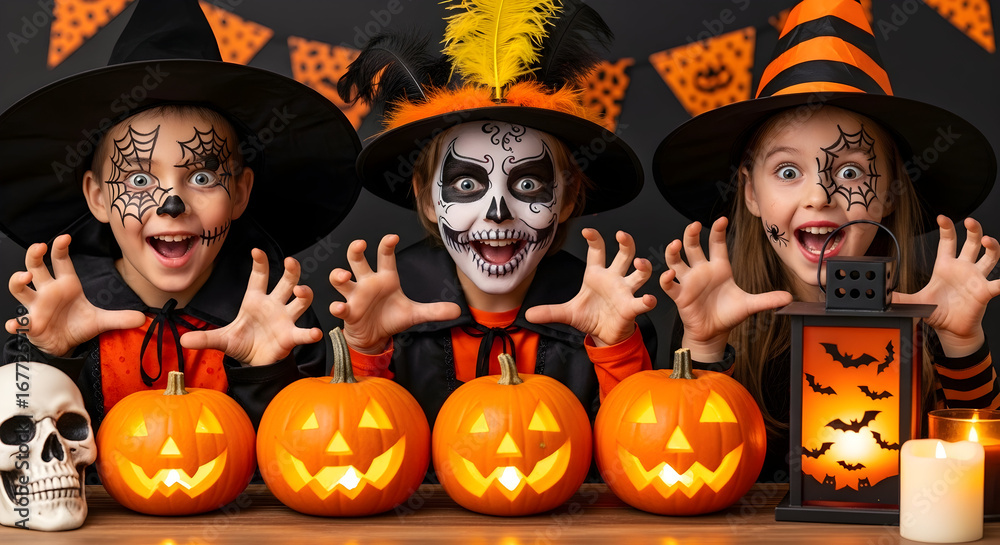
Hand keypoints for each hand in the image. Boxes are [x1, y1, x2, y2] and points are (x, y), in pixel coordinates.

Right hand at [5, 234, 145, 356]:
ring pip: (19, 288)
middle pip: (35, 267)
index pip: (61, 261)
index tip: (64, 237)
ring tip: (25, 277)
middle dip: (34, 256)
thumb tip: (142, 318)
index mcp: (66, 285)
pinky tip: (17, 324)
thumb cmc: (78, 325)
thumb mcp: (102, 320)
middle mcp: (48, 291)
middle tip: (38, 247)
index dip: (60, 248)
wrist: (66, 344)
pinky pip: (19, 322)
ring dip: (18, 281)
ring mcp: (37, 306)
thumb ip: (120, 317)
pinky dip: (16, 323)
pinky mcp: (31, 324)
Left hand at [180, 249, 322, 365]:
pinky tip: (315, 333)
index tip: (257, 251)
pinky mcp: (291, 336)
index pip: (259, 277)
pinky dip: (310, 333)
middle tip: (291, 261)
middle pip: (286, 282)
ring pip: (300, 301)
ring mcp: (285, 319)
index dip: (260, 263)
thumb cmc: (243, 343)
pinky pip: (303, 333)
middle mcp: (274, 305)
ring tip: (301, 291)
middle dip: (291, 271)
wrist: (256, 363)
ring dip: (304, 294)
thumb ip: (204, 338)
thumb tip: (182, 340)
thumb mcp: (221, 340)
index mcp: (255, 300)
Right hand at [329, 234, 460, 353]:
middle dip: (356, 250)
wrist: (374, 337)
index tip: (392, 237)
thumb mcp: (414, 314)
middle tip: (360, 244)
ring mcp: (355, 296)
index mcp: (385, 278)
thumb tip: (458, 310)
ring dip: (339, 275)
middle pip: (357, 260)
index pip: (385, 257)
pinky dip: (338, 307)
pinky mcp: (348, 312)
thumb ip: (434, 311)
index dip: (387, 245)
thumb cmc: (391, 318)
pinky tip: (341, 307)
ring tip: (344, 275)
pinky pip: (339, 307)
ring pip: (341, 278)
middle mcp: (368, 282)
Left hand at [525, 228, 655, 345]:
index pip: (597, 251)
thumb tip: (527, 315)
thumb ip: (549, 312)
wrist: (604, 335)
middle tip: (622, 235)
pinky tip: (648, 299)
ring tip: (640, 263)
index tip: (587, 231)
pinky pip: (642, 302)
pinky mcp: (632, 308)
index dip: (594, 239)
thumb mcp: (567, 313)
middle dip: (626, 243)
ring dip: (643, 267)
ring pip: (639, 274)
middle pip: (624, 255)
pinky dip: (647, 301)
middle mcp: (614, 278)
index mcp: (597, 274)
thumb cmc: (590, 317)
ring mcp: (625, 292)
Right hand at [659, 218, 791, 360]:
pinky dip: (666, 278)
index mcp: (719, 268)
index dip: (718, 231)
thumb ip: (768, 299)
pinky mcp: (680, 295)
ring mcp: (689, 282)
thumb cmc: (728, 315)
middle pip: (693, 246)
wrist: (713, 333)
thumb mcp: (750, 305)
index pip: (717, 244)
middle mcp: (702, 271)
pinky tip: (669, 274)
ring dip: (673, 251)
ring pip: (676, 260)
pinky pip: (669, 284)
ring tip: (675, 244)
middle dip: (692, 234)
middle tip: (695, 226)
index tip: (722, 220)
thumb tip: (790, 298)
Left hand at [894, 216, 999, 356]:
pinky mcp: (985, 292)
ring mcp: (976, 278)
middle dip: (973, 230)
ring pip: (989, 257)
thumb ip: (898, 298)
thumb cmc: (937, 312)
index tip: (942, 217)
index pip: (948, 241)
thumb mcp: (916, 302)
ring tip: (988, 241)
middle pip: (972, 243)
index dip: (947, 228)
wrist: (951, 330)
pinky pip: (999, 284)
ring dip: (992, 247)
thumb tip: (879, 296)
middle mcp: (963, 268)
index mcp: (945, 266)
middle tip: (970, 221)